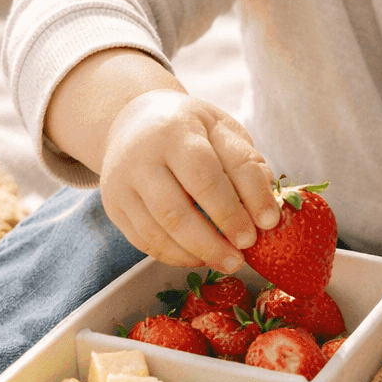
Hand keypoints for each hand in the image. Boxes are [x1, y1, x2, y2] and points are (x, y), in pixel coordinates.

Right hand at [99, 89, 279, 271]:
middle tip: (243, 255)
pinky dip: (175, 255)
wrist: (136, 120)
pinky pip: (145, 241)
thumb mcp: (222, 130)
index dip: (238, 206)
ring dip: (197, 253)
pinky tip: (201, 256)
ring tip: (227, 261)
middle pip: (177, 211)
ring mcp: (121, 184)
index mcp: (174, 130)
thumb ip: (245, 164)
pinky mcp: (114, 206)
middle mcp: (140, 157)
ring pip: (158, 231)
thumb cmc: (190, 128)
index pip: (208, 176)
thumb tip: (266, 210)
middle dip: (216, 239)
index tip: (267, 225)